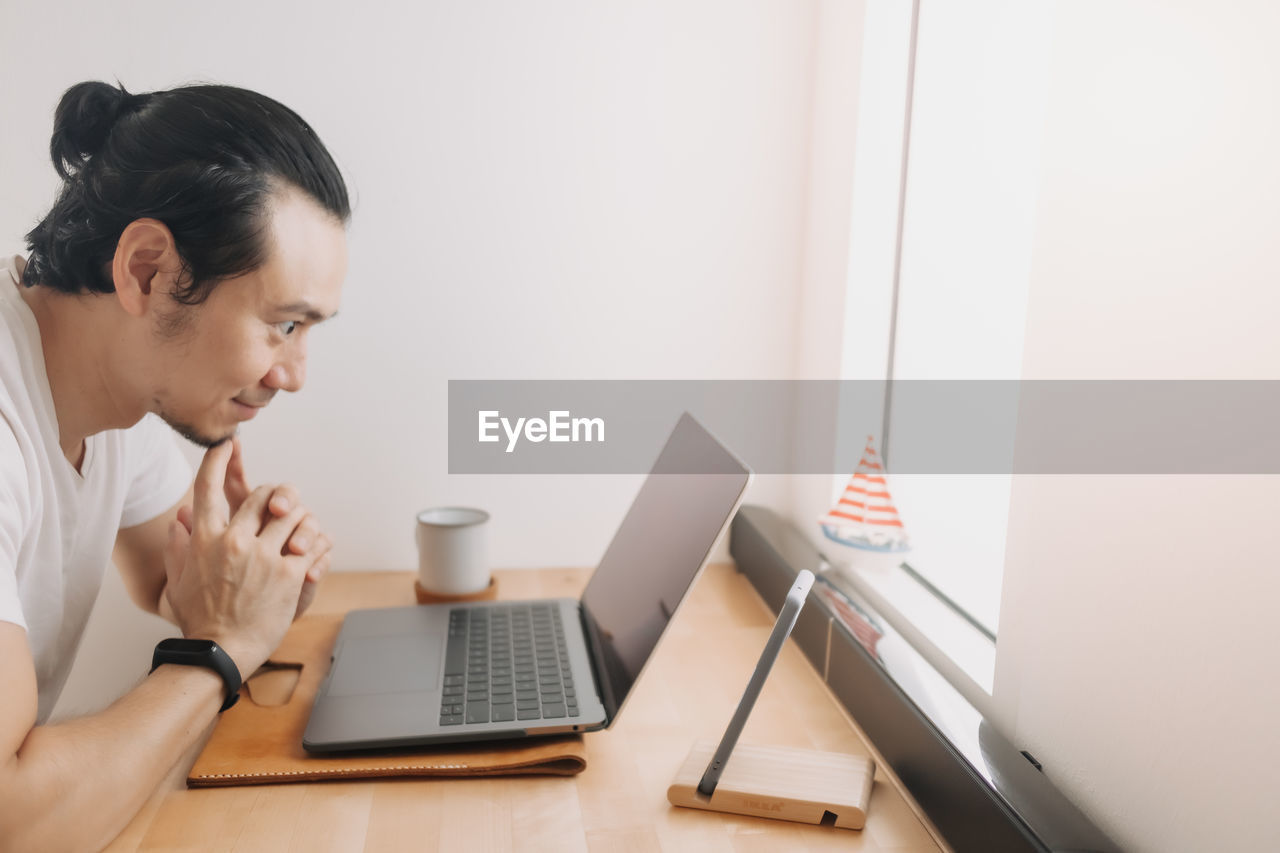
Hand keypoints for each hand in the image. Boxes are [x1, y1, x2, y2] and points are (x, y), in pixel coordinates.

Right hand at [175, 437, 332, 619]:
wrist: (221, 652)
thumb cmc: (199, 620)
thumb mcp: (179, 581)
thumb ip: (178, 546)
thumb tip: (178, 518)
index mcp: (204, 539)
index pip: (207, 487)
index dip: (216, 459)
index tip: (226, 443)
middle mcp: (233, 541)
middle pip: (261, 495)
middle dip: (274, 497)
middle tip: (279, 507)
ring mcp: (263, 556)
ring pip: (292, 514)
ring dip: (299, 519)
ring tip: (298, 531)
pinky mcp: (289, 574)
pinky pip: (311, 543)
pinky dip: (315, 544)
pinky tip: (312, 553)